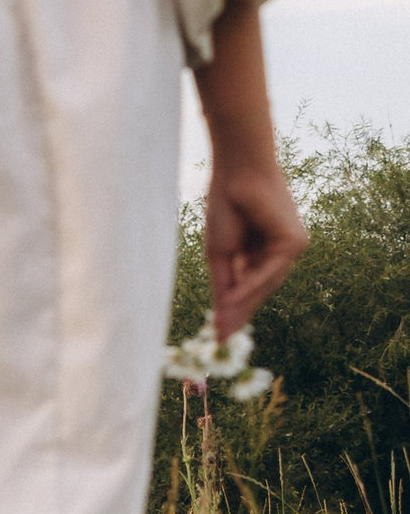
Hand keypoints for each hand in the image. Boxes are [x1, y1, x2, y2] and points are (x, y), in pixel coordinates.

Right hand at [206, 157, 308, 337]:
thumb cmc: (225, 206)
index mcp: (263, 251)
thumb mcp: (220, 253)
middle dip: (239, 314)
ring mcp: (291, 247)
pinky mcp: (295, 242)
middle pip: (259, 290)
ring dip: (243, 305)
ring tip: (223, 328)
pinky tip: (234, 300)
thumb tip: (220, 314)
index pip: (250, 286)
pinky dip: (252, 286)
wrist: (237, 174)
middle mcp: (280, 251)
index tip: (219, 332)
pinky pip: (270, 272)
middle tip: (221, 339)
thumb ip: (223, 283)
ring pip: (265, 285)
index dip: (235, 309)